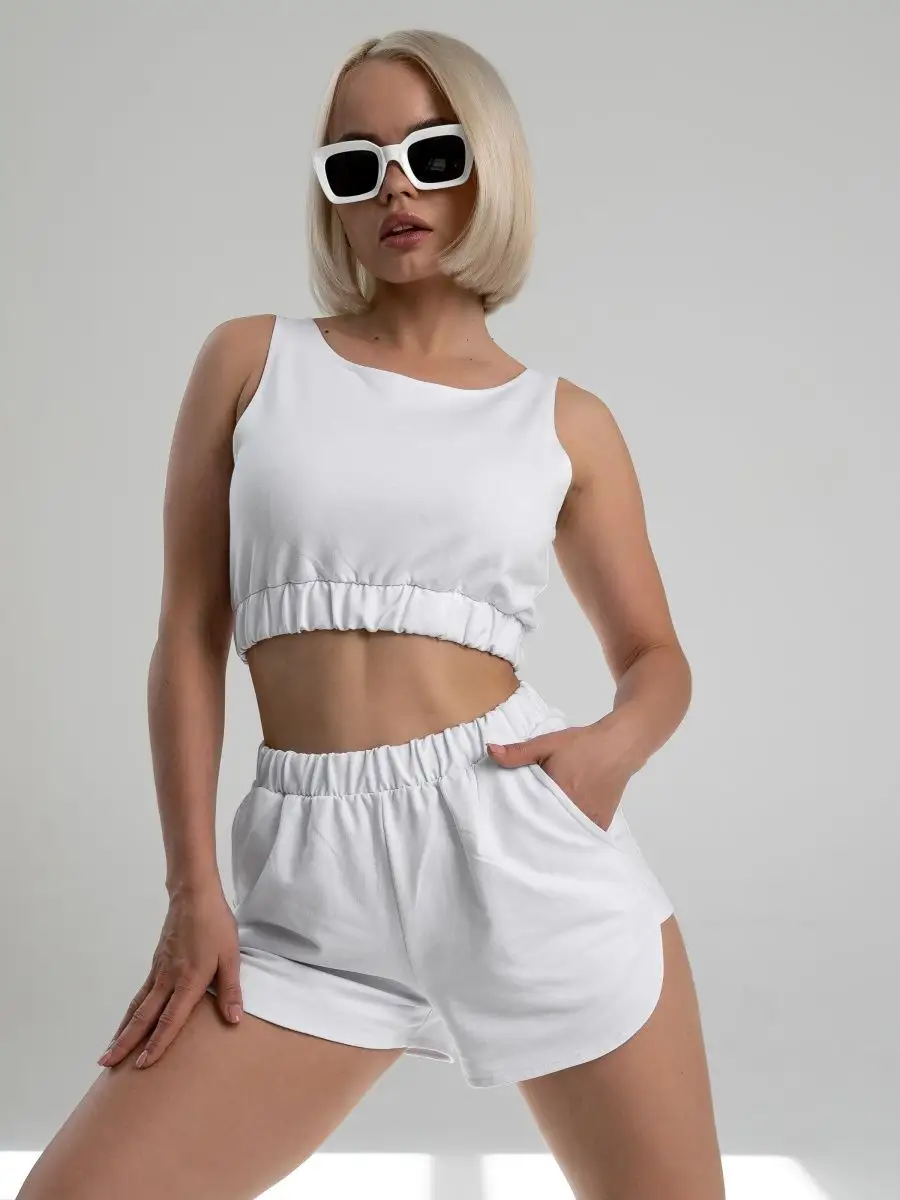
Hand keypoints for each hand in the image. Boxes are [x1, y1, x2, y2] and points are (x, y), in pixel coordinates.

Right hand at [97, 883, 242, 1070]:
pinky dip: (131, 1012)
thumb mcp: (231, 956)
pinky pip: (140, 994)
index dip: (158, 1043)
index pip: (171, 1019)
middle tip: (107, 1065)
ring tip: (108, 1052)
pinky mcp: (156, 964)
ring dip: (122, 1030)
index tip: (143, 1064)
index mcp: (188, 980)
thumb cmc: (216, 925)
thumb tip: (234, 1020)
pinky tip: (128, 1021)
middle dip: (126, 1043)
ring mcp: (159, 971)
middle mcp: (168, 980)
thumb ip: (230, 990)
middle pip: (144, 1016)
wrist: (194, 896)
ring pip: (137, 1006)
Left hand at [486, 722, 632, 832]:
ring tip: (533, 838)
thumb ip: (518, 752)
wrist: (618, 747)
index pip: (531, 816)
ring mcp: (589, 821)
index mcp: (559, 794)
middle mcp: (575, 812)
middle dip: (532, 831)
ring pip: (563, 836)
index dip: (518, 822)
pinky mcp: (600, 824)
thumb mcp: (547, 743)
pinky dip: (568, 835)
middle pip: (547, 830)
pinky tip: (556, 834)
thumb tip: (489, 751)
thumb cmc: (582, 744)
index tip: (505, 828)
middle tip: (515, 835)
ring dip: (551, 835)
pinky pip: (579, 835)